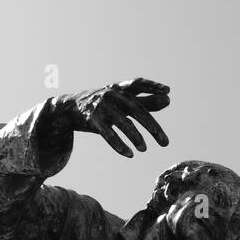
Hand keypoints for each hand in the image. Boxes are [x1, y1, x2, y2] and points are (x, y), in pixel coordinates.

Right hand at [56, 78, 170, 156]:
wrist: (72, 108)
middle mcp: (112, 95)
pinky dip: (119, 145)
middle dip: (152, 127)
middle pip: (136, 109)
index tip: (167, 91)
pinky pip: (107, 134)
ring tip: (144, 149)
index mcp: (121, 89)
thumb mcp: (124, 101)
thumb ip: (145, 101)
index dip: (151, 86)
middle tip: (165, 143)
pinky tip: (129, 155)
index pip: (137, 84)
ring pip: (122, 123)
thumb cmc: (105, 104)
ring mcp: (102, 107)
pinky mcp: (92, 119)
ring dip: (135, 137)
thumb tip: (168, 99)